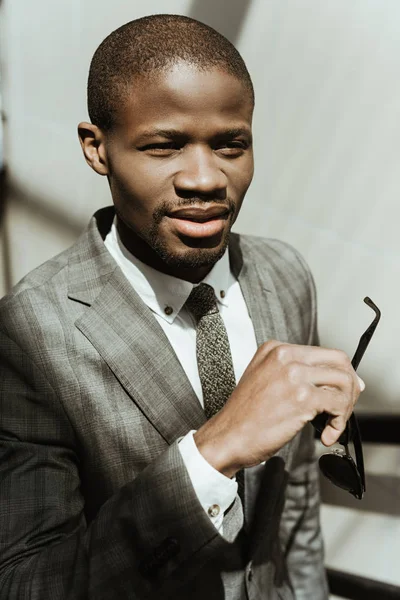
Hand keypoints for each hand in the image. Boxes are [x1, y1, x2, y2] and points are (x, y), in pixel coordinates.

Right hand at [194, 340, 363, 477]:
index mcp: (275, 349)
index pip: (324, 353)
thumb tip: (330, 380)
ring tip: (334, 423)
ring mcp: (294, 375)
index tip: (343, 391)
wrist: (228, 436)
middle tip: (345, 406)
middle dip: (349, 386)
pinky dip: (339, 423)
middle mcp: (285, 356)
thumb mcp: (264, 379)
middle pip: (338, 362)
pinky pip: (338, 404)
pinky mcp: (302, 397)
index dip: (339, 374)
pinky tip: (326, 434)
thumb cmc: (245, 416)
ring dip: (346, 407)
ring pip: (343, 382)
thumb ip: (293, 373)